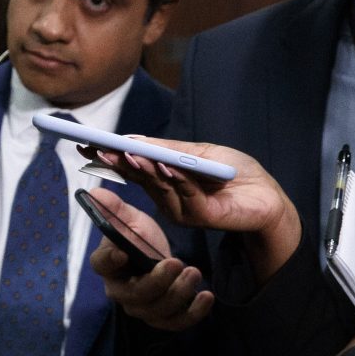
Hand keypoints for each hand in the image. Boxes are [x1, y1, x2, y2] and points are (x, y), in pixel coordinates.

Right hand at [81, 136, 302, 282]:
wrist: (268, 196)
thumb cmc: (236, 171)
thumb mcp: (200, 153)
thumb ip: (170, 149)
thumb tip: (133, 139)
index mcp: (164, 178)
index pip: (132, 166)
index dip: (111, 156)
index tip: (86, 144)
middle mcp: (167, 195)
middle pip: (138, 177)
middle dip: (118, 162)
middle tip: (98, 149)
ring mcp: (180, 208)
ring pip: (157, 186)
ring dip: (143, 168)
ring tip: (128, 152)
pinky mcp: (199, 216)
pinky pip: (184, 194)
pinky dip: (174, 178)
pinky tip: (165, 166)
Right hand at [84, 188, 214, 330]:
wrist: (156, 256)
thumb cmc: (138, 237)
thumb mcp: (129, 218)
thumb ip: (114, 207)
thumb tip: (95, 192)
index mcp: (107, 265)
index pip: (102, 264)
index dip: (110, 261)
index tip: (123, 252)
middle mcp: (120, 291)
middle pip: (134, 295)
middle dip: (158, 282)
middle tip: (178, 262)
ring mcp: (141, 307)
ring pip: (157, 311)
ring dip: (178, 294)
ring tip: (194, 271)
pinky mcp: (162, 317)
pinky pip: (176, 323)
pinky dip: (193, 313)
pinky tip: (207, 296)